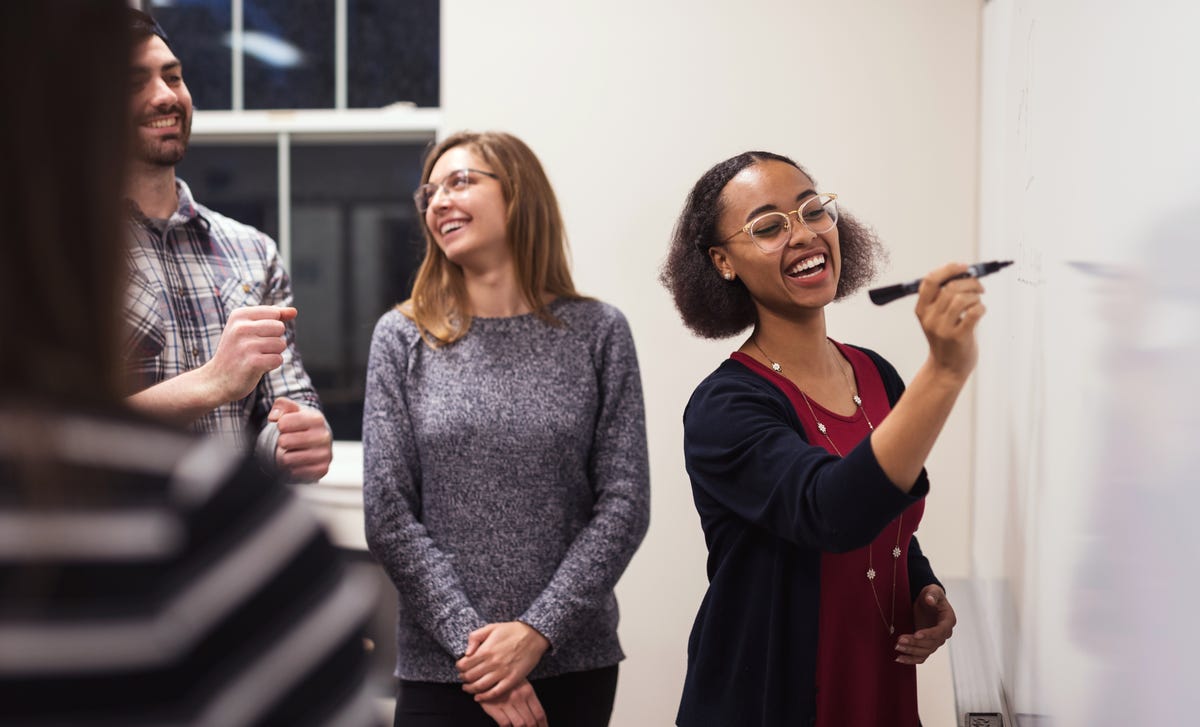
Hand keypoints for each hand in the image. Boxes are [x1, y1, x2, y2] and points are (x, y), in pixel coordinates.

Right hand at [203, 305, 296, 402]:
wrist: (216, 380)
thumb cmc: (236, 352)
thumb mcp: (248, 328)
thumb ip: (273, 317)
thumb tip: (294, 311)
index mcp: (239, 315)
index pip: (274, 313)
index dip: (271, 327)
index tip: (254, 336)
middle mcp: (241, 328)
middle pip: (280, 328)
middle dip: (274, 340)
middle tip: (255, 349)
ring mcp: (246, 345)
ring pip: (281, 344)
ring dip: (273, 353)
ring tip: (255, 357)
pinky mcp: (253, 362)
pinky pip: (278, 359)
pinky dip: (272, 365)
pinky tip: (257, 367)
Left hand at [269, 397, 331, 481]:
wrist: (317, 440)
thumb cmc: (300, 424)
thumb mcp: (291, 410)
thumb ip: (281, 405)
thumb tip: (274, 417)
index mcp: (317, 418)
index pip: (283, 423)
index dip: (280, 425)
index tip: (286, 426)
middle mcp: (324, 436)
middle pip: (284, 442)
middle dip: (282, 441)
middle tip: (289, 440)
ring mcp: (325, 454)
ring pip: (287, 459)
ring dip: (285, 456)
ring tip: (293, 450)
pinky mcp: (322, 469)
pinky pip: (295, 472)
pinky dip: (292, 468)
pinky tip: (299, 460)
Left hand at [457, 622, 549, 701]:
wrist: (534, 636)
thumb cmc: (513, 630)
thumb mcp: (491, 627)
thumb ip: (475, 637)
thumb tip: (466, 652)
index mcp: (486, 650)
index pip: (464, 664)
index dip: (459, 667)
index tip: (460, 667)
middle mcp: (492, 663)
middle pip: (470, 677)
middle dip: (463, 678)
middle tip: (463, 677)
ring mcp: (502, 673)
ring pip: (480, 686)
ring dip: (470, 689)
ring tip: (467, 687)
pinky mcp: (512, 680)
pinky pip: (495, 692)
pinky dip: (484, 697)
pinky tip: (478, 697)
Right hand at [478, 680, 547, 726]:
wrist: (486, 672)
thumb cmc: (505, 679)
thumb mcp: (521, 684)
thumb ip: (529, 700)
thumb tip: (537, 718)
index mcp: (528, 691)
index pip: (539, 713)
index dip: (543, 725)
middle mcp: (519, 697)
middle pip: (531, 721)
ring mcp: (506, 702)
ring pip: (520, 724)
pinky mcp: (494, 707)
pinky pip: (505, 723)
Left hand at [895, 584, 955, 664]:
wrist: (928, 601)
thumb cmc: (931, 595)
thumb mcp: (932, 590)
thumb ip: (932, 594)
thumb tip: (930, 600)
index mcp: (948, 620)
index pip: (940, 631)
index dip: (929, 634)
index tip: (916, 634)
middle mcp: (944, 633)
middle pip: (931, 643)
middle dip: (915, 643)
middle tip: (899, 640)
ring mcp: (936, 641)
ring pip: (925, 651)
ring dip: (911, 651)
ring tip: (897, 646)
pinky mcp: (927, 645)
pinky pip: (921, 656)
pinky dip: (911, 659)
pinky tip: (899, 659)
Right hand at [914, 263, 985, 382]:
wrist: (946, 369)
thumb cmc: (946, 340)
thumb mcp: (936, 318)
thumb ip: (944, 298)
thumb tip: (965, 272)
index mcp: (922, 310)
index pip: (929, 281)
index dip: (948, 269)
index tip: (963, 267)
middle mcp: (929, 318)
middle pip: (950, 287)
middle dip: (970, 282)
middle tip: (979, 287)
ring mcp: (943, 329)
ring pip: (961, 299)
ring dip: (975, 296)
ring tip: (978, 302)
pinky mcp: (958, 337)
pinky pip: (974, 313)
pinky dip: (981, 308)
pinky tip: (980, 312)